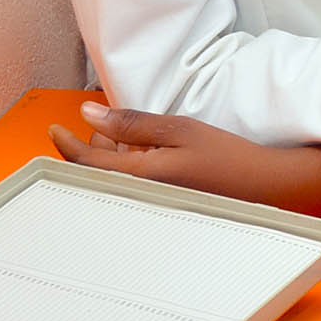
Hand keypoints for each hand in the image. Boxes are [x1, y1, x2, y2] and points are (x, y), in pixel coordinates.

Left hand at [48, 102, 320, 216]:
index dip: (65, 144)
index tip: (56, 128)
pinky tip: (152, 155)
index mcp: (135, 179)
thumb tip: (90, 113)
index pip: (83, 163)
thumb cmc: (227, 157)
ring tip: (137, 137)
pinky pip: (131, 187)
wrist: (265, 188)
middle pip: (96, 171)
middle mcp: (136, 198)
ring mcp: (148, 205)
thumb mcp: (180, 130)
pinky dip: (132, 168)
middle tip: (112, 122)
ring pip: (113, 178)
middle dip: (96, 144)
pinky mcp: (160, 207)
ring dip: (114, 156)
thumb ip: (132, 123)